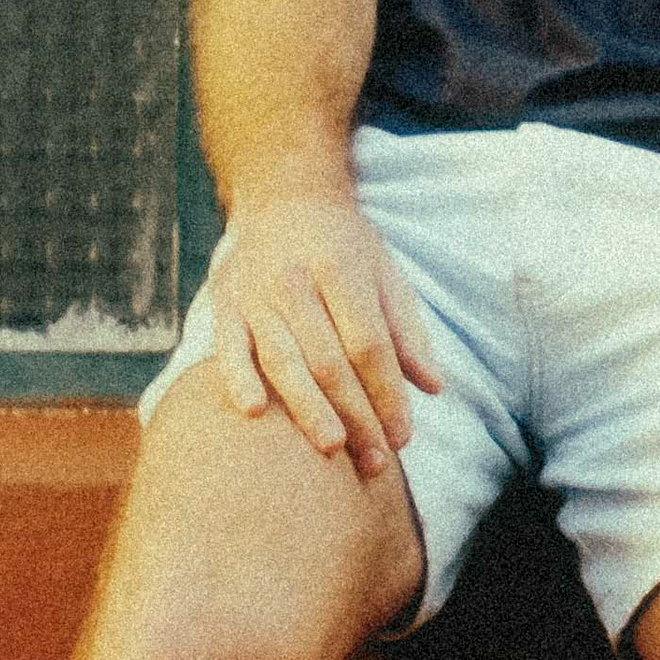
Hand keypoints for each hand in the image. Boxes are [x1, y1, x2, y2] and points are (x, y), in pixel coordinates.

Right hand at [205, 182, 443, 486]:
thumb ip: (406, 331)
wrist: (283, 197)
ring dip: (307, 409)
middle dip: (355, 415)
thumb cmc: (344, 245)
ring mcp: (255, 294)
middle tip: (375, 462)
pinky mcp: (225, 306)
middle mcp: (296, 280)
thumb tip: (434, 387)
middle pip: (328, 359)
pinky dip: (238, 380)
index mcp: (342, 268)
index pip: (368, 342)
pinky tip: (255, 412)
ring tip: (332, 448)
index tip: (403, 436)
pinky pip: (228, 349)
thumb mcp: (385, 273)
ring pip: (282, 359)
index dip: (387, 392)